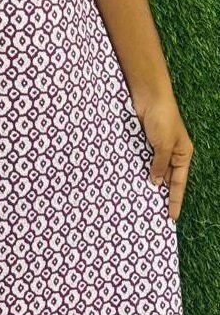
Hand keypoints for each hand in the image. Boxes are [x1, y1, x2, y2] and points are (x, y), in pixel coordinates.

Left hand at [132, 90, 193, 221]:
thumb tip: (156, 182)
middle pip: (167, 179)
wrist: (148, 96)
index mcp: (183, 154)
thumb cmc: (162, 118)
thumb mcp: (163, 146)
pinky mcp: (144, 142)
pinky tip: (131, 181)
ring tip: (140, 202)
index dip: (174, 200)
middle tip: (153, 214)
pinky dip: (138, 170)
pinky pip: (142, 161)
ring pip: (153, 171)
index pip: (179, 183)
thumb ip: (159, 165)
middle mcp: (171, 153)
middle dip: (161, 194)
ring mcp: (157, 148)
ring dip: (147, 182)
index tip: (171, 217)